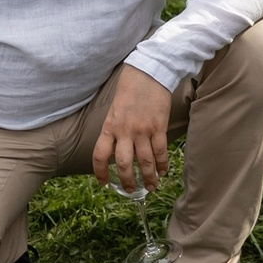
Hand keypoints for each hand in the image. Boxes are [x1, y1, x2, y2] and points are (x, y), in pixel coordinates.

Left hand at [91, 65, 173, 191]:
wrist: (148, 72)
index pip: (100, 156)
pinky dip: (162, 164)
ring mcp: (143, 130)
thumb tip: (118, 148)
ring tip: (151, 186)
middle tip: (131, 190)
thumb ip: (114, 129)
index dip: (100, 173)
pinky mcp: (159, 127)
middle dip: (127, 181)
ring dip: (148, 177)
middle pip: (124, 164)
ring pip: (145, 161)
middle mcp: (125, 131)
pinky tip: (163, 171)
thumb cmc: (130, 88)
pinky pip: (160, 151)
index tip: (103, 184)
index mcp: (110, 127)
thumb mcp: (114, 109)